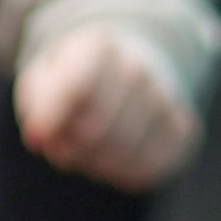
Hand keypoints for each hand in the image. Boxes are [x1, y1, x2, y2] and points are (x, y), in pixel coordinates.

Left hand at [16, 25, 203, 191]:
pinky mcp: (182, 133)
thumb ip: (38, 104)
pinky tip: (114, 155)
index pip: (77, 90)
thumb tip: (40, 137)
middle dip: (70, 148)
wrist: (127, 71)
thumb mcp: (44, 79)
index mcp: (98, 47)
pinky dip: (119, 173)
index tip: (40, 132)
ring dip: (92, 163)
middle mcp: (138, 69)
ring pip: (119, 157)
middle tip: (61, 145)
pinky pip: (142, 172)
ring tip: (88, 147)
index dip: (51, 121)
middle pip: (95, 132)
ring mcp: (166, 100)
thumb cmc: (74, 80)